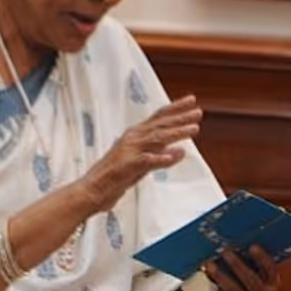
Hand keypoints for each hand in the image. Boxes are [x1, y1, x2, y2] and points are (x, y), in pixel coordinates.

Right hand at [78, 95, 201, 211]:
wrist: (91, 190)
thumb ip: (161, 156)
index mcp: (136, 135)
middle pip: (160, 125)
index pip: (159, 117)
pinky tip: (174, 156)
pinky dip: (160, 158)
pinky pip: (146, 160)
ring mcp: (129, 151)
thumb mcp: (143, 164)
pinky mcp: (126, 166)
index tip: (191, 100)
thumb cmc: (116, 176)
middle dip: (181, 117)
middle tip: (198, 112)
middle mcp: (133, 138)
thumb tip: (182, 152)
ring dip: (176, 133)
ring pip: (157, 139)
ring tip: (193, 129)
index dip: (176, 108)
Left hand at [199, 245, 280, 290]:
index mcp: (272, 283)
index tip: (252, 246)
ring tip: (209, 263)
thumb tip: (237, 237)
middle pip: (251, 281)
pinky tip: (206, 277)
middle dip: (238, 266)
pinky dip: (214, 287)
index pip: (270, 270)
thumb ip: (251, 260)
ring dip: (221, 276)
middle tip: (226, 251)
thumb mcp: (256, 272)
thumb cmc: (249, 279)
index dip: (262, 258)